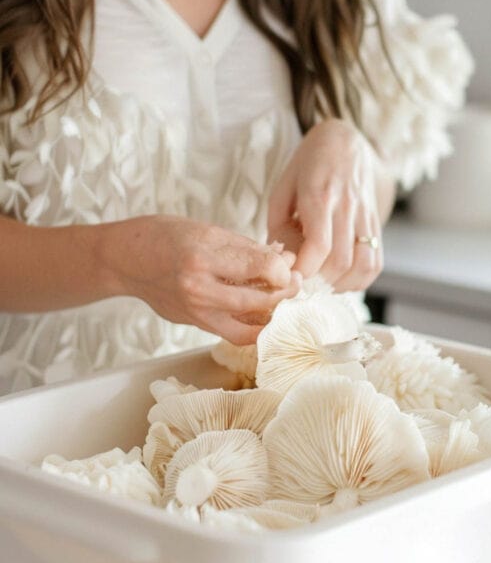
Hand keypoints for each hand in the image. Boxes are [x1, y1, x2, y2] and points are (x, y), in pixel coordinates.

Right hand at [104, 215, 300, 343]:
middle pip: (261, 301)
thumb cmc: (165, 236)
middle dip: (285, 292)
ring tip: (280, 300)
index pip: (263, 268)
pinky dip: (251, 325)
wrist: (125, 260)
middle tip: (293, 282)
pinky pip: (232, 332)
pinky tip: (261, 311)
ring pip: (249, 329)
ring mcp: (195, 311)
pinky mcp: (193, 323)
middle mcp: (199, 288)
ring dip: (272, 317)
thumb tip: (284, 260)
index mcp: (204, 256)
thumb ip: (247, 249)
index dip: (284, 269)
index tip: (288, 264)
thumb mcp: (208, 230)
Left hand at [267, 119, 385, 291]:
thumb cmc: (308, 165)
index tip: (291, 279)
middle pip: (340, 261)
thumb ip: (278, 225)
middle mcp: (347, 207)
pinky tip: (342, 279)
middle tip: (303, 285)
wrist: (345, 141)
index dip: (305, 271)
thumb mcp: (283, 187)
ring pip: (363, 265)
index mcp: (320, 196)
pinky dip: (360, 279)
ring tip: (323, 285)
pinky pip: (376, 261)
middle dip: (319, 282)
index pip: (319, 246)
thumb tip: (280, 262)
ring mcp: (365, 216)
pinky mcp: (376, 223)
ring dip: (341, 285)